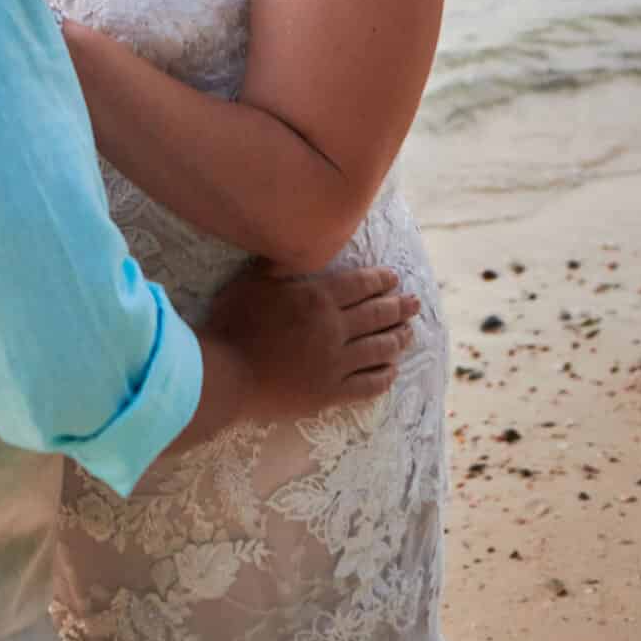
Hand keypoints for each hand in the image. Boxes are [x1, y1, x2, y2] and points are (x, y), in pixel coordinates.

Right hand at [202, 262, 418, 422]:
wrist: (225, 376)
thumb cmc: (233, 324)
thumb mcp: (253, 283)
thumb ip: (279, 266)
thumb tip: (296, 246)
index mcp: (317, 298)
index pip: (360, 285)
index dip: (381, 280)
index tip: (394, 279)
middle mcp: (333, 328)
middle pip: (376, 315)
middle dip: (399, 307)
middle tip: (415, 303)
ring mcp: (335, 363)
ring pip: (378, 349)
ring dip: (397, 339)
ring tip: (409, 334)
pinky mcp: (330, 393)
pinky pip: (367, 384)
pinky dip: (384, 376)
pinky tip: (392, 371)